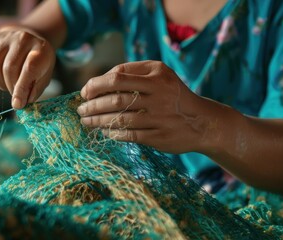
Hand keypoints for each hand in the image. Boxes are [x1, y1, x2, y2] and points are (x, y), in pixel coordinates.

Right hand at [0, 26, 55, 108]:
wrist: (30, 38)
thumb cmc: (39, 62)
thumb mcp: (45, 75)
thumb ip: (34, 90)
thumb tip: (19, 103)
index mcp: (40, 49)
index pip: (28, 69)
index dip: (21, 89)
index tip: (18, 104)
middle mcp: (22, 39)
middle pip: (9, 68)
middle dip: (11, 87)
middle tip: (15, 93)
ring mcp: (6, 37)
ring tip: (7, 85)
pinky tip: (0, 77)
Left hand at [77, 61, 212, 153]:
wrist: (202, 122)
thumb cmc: (172, 95)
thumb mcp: (159, 74)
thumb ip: (132, 72)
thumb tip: (100, 81)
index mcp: (156, 75)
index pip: (117, 77)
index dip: (96, 85)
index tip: (85, 93)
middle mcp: (159, 95)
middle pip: (116, 99)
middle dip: (92, 105)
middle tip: (80, 110)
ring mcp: (160, 117)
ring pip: (120, 118)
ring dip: (98, 121)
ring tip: (86, 121)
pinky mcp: (159, 136)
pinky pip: (129, 135)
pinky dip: (113, 133)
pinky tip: (103, 132)